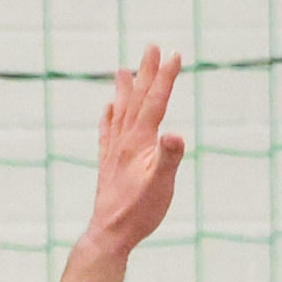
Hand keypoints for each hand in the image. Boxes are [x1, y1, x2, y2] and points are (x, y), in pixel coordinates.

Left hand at [83, 47, 185, 256]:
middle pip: (136, 100)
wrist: (109, 235)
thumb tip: (175, 135)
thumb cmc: (139, 212)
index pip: (155, 102)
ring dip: (123, 90)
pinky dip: (108, 118)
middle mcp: (123, 142)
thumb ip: (169, 158)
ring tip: (122, 70)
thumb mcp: (161, 185)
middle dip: (146, 73)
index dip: (166, 77)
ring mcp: (113, 153)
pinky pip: (107, 134)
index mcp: (138, 141)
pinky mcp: (107, 166)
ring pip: (119, 113)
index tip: (175, 54)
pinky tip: (107, 110)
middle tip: (151, 47)